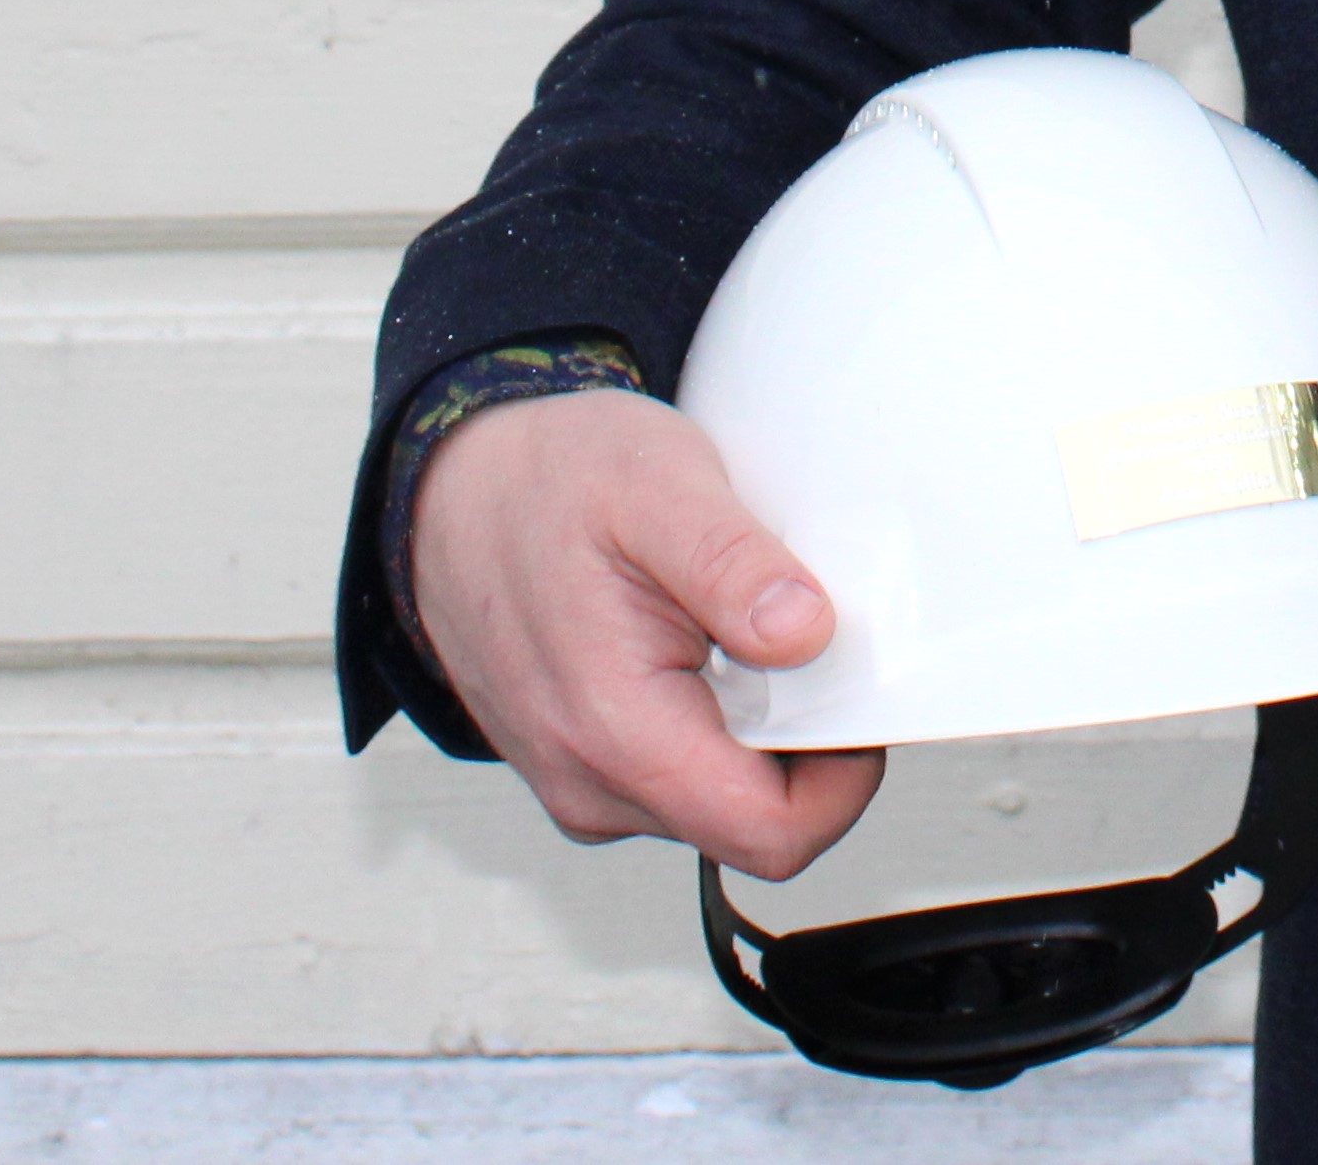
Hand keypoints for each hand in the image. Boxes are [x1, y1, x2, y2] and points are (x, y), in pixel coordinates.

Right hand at [407, 385, 883, 878]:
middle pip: (753, 822)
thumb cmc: (548, 483)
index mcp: (616, 732)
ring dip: (765, 733)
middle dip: (811, 749)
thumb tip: (807, 634)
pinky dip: (723, 724)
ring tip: (756, 631)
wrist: (455, 492)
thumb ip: (733, 564)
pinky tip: (717, 648)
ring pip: (720, 803)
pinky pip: (682, 776)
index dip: (846, 778)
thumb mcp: (657, 485)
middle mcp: (592, 784)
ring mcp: (584, 783)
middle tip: (814, 640)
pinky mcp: (585, 765)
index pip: (770, 834)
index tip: (862, 695)